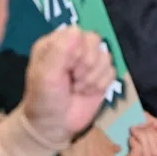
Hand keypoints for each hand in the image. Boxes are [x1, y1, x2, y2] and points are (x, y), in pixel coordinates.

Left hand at [22, 25, 115, 148]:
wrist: (55, 126)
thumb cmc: (44, 98)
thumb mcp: (45, 75)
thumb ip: (59, 51)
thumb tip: (77, 29)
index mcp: (56, 42)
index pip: (77, 32)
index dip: (77, 51)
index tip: (68, 68)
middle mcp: (74, 48)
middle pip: (95, 41)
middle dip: (87, 65)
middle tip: (73, 79)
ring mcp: (89, 61)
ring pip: (106, 56)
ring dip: (93, 77)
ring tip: (78, 88)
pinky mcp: (101, 76)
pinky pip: (112, 71)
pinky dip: (100, 84)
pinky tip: (87, 92)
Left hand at [124, 114, 156, 155]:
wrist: (115, 118)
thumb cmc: (132, 120)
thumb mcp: (149, 120)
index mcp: (153, 146)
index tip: (148, 125)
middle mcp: (146, 155)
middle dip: (149, 136)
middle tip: (138, 127)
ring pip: (149, 155)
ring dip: (142, 139)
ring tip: (133, 130)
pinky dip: (135, 145)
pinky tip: (130, 138)